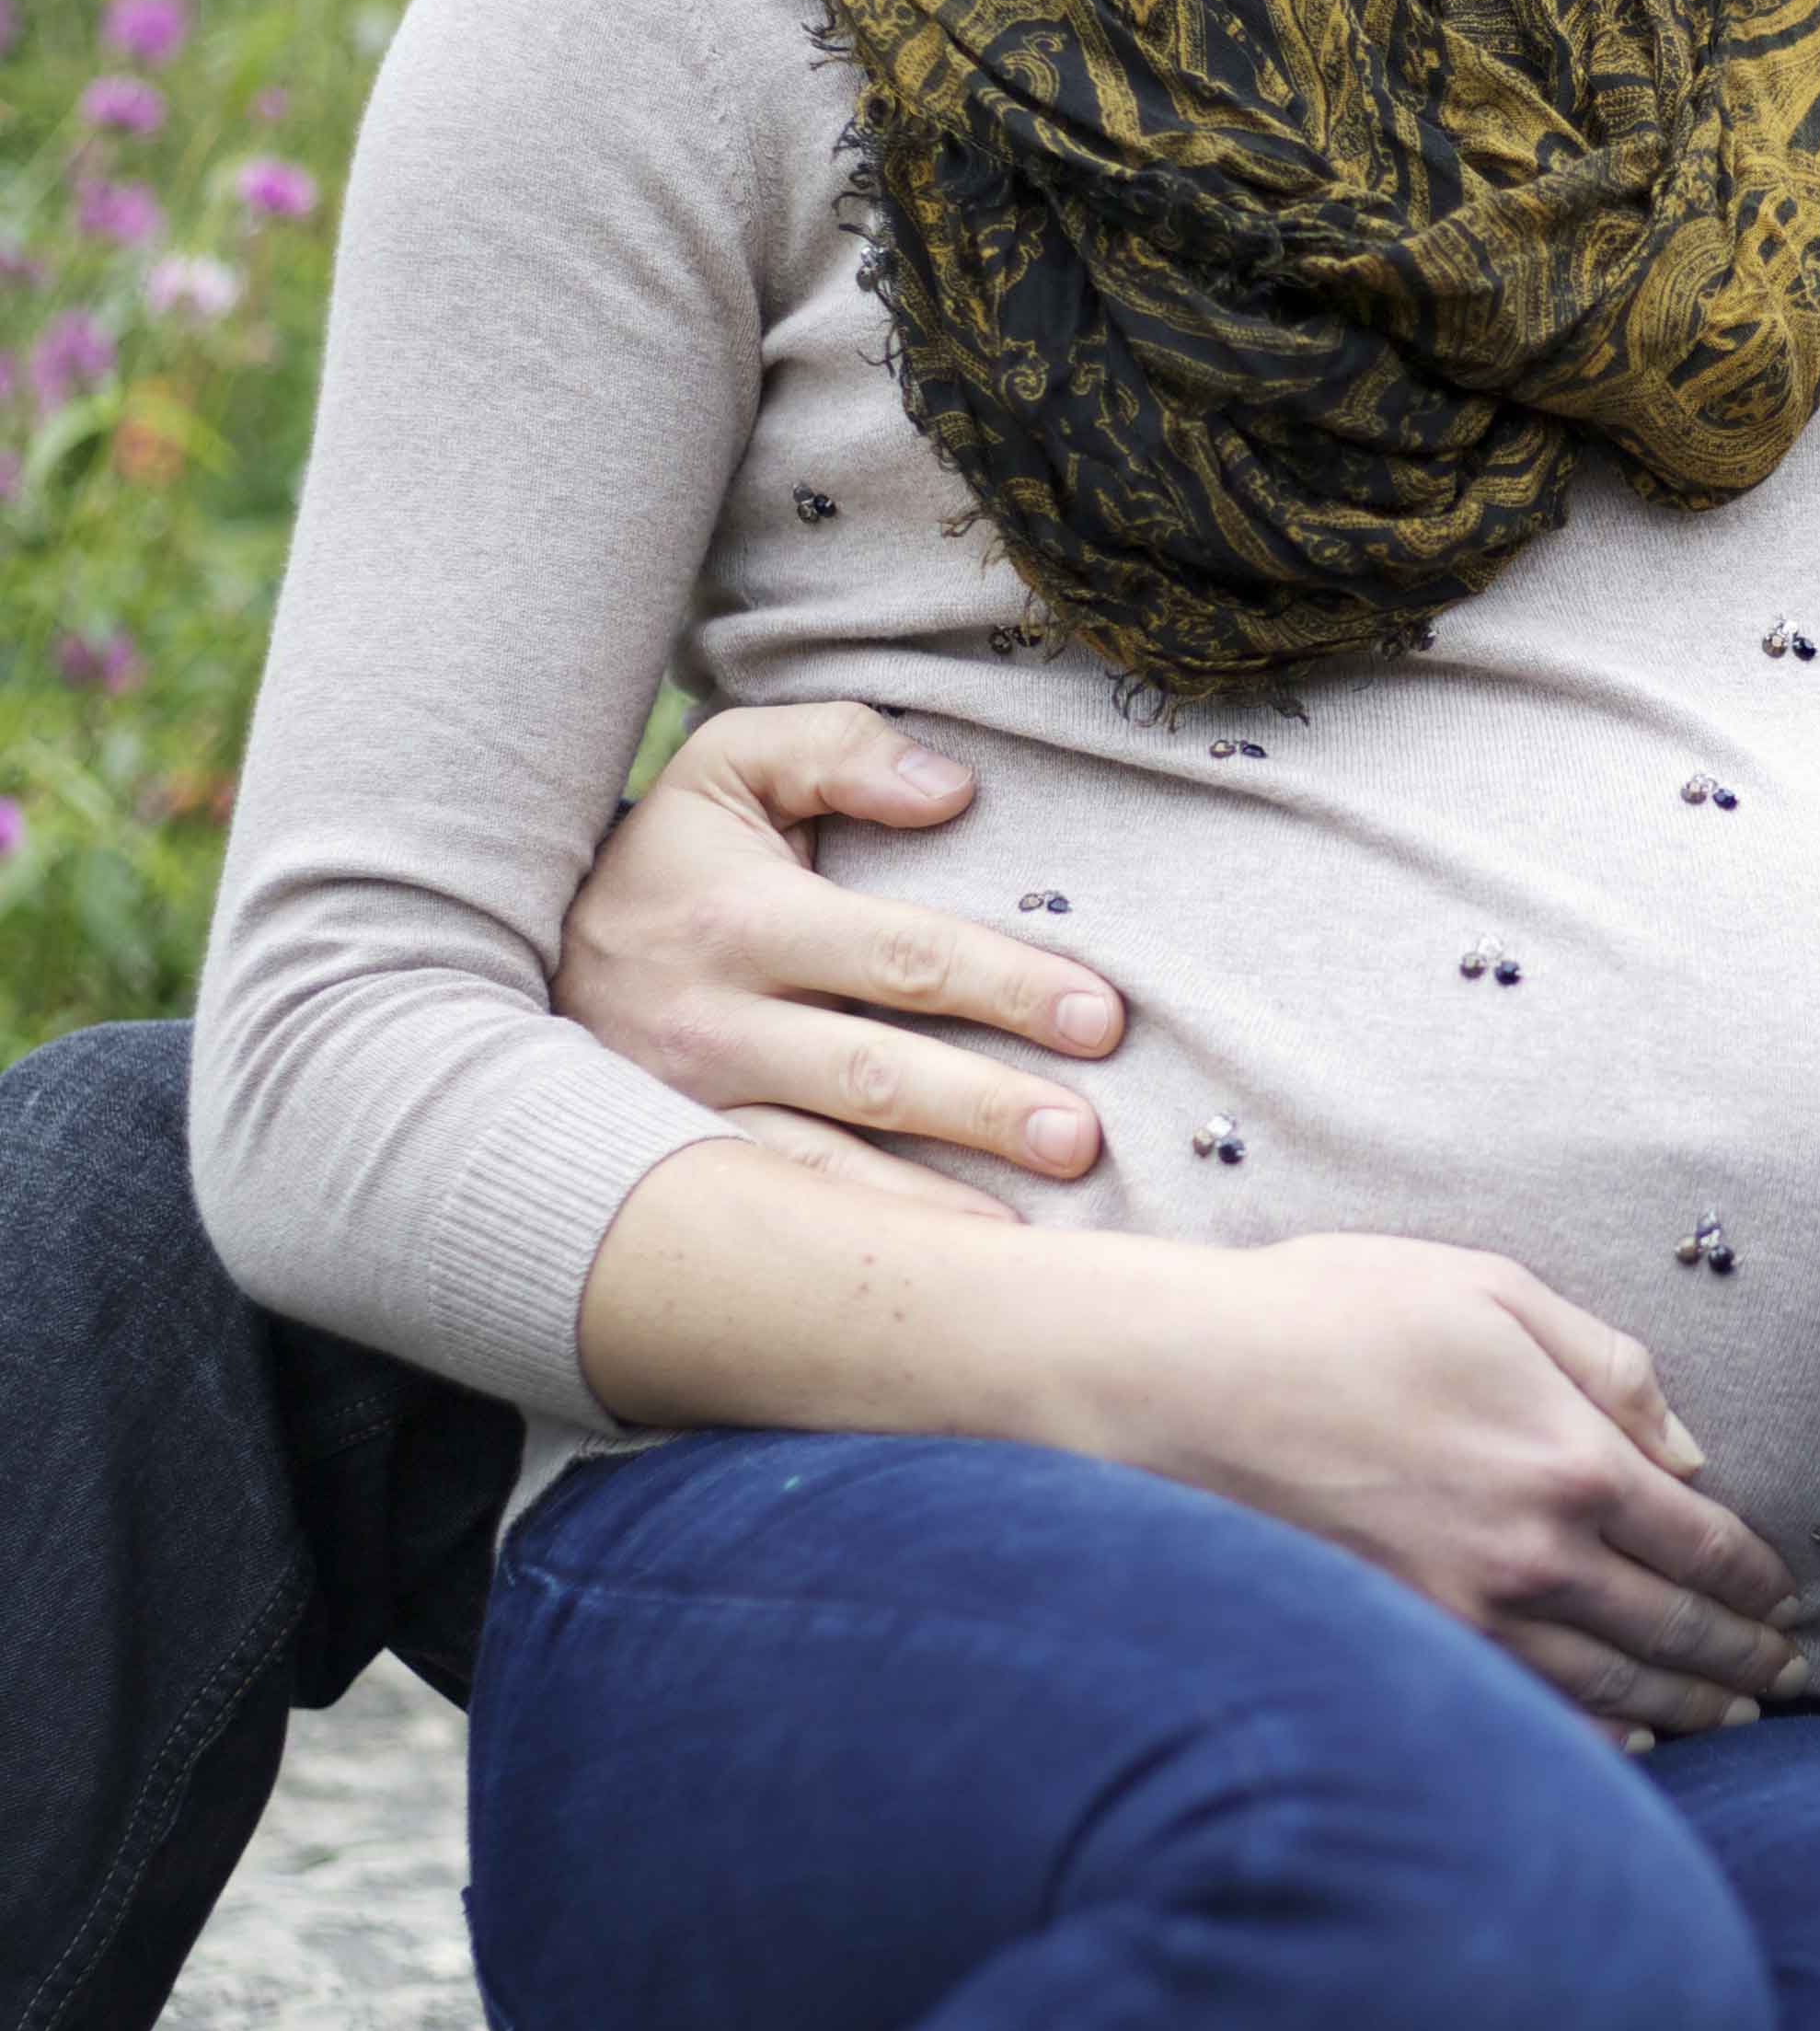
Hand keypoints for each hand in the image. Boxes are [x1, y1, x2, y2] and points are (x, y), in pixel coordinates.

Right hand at [555, 703, 1124, 1210]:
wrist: (508, 949)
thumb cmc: (668, 856)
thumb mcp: (731, 765)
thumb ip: (840, 748)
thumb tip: (951, 789)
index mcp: (744, 920)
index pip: (899, 955)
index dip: (1004, 986)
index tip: (1101, 1018)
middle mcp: (714, 1025)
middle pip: (874, 1075)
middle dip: (985, 1110)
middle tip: (1082, 1139)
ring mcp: (691, 1112)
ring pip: (822, 1169)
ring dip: (928, 1208)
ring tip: (1026, 1244)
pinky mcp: (678, 1173)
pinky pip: (776, 1217)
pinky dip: (853, 1250)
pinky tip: (931, 1282)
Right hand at [1081, 1234, 1810, 1746]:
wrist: (1184, 1385)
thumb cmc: (1334, 1316)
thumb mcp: (1491, 1292)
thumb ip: (1608, 1369)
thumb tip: (1687, 1454)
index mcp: (1568, 1460)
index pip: (1701, 1544)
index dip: (1755, 1580)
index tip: (1785, 1599)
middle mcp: (1532, 1557)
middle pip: (1671, 1631)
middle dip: (1740, 1657)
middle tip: (1784, 1677)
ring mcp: (1465, 1618)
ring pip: (1611, 1689)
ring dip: (1685, 1709)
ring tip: (1729, 1718)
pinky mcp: (1406, 1650)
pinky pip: (1526, 1717)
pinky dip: (1593, 1744)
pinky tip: (1626, 1749)